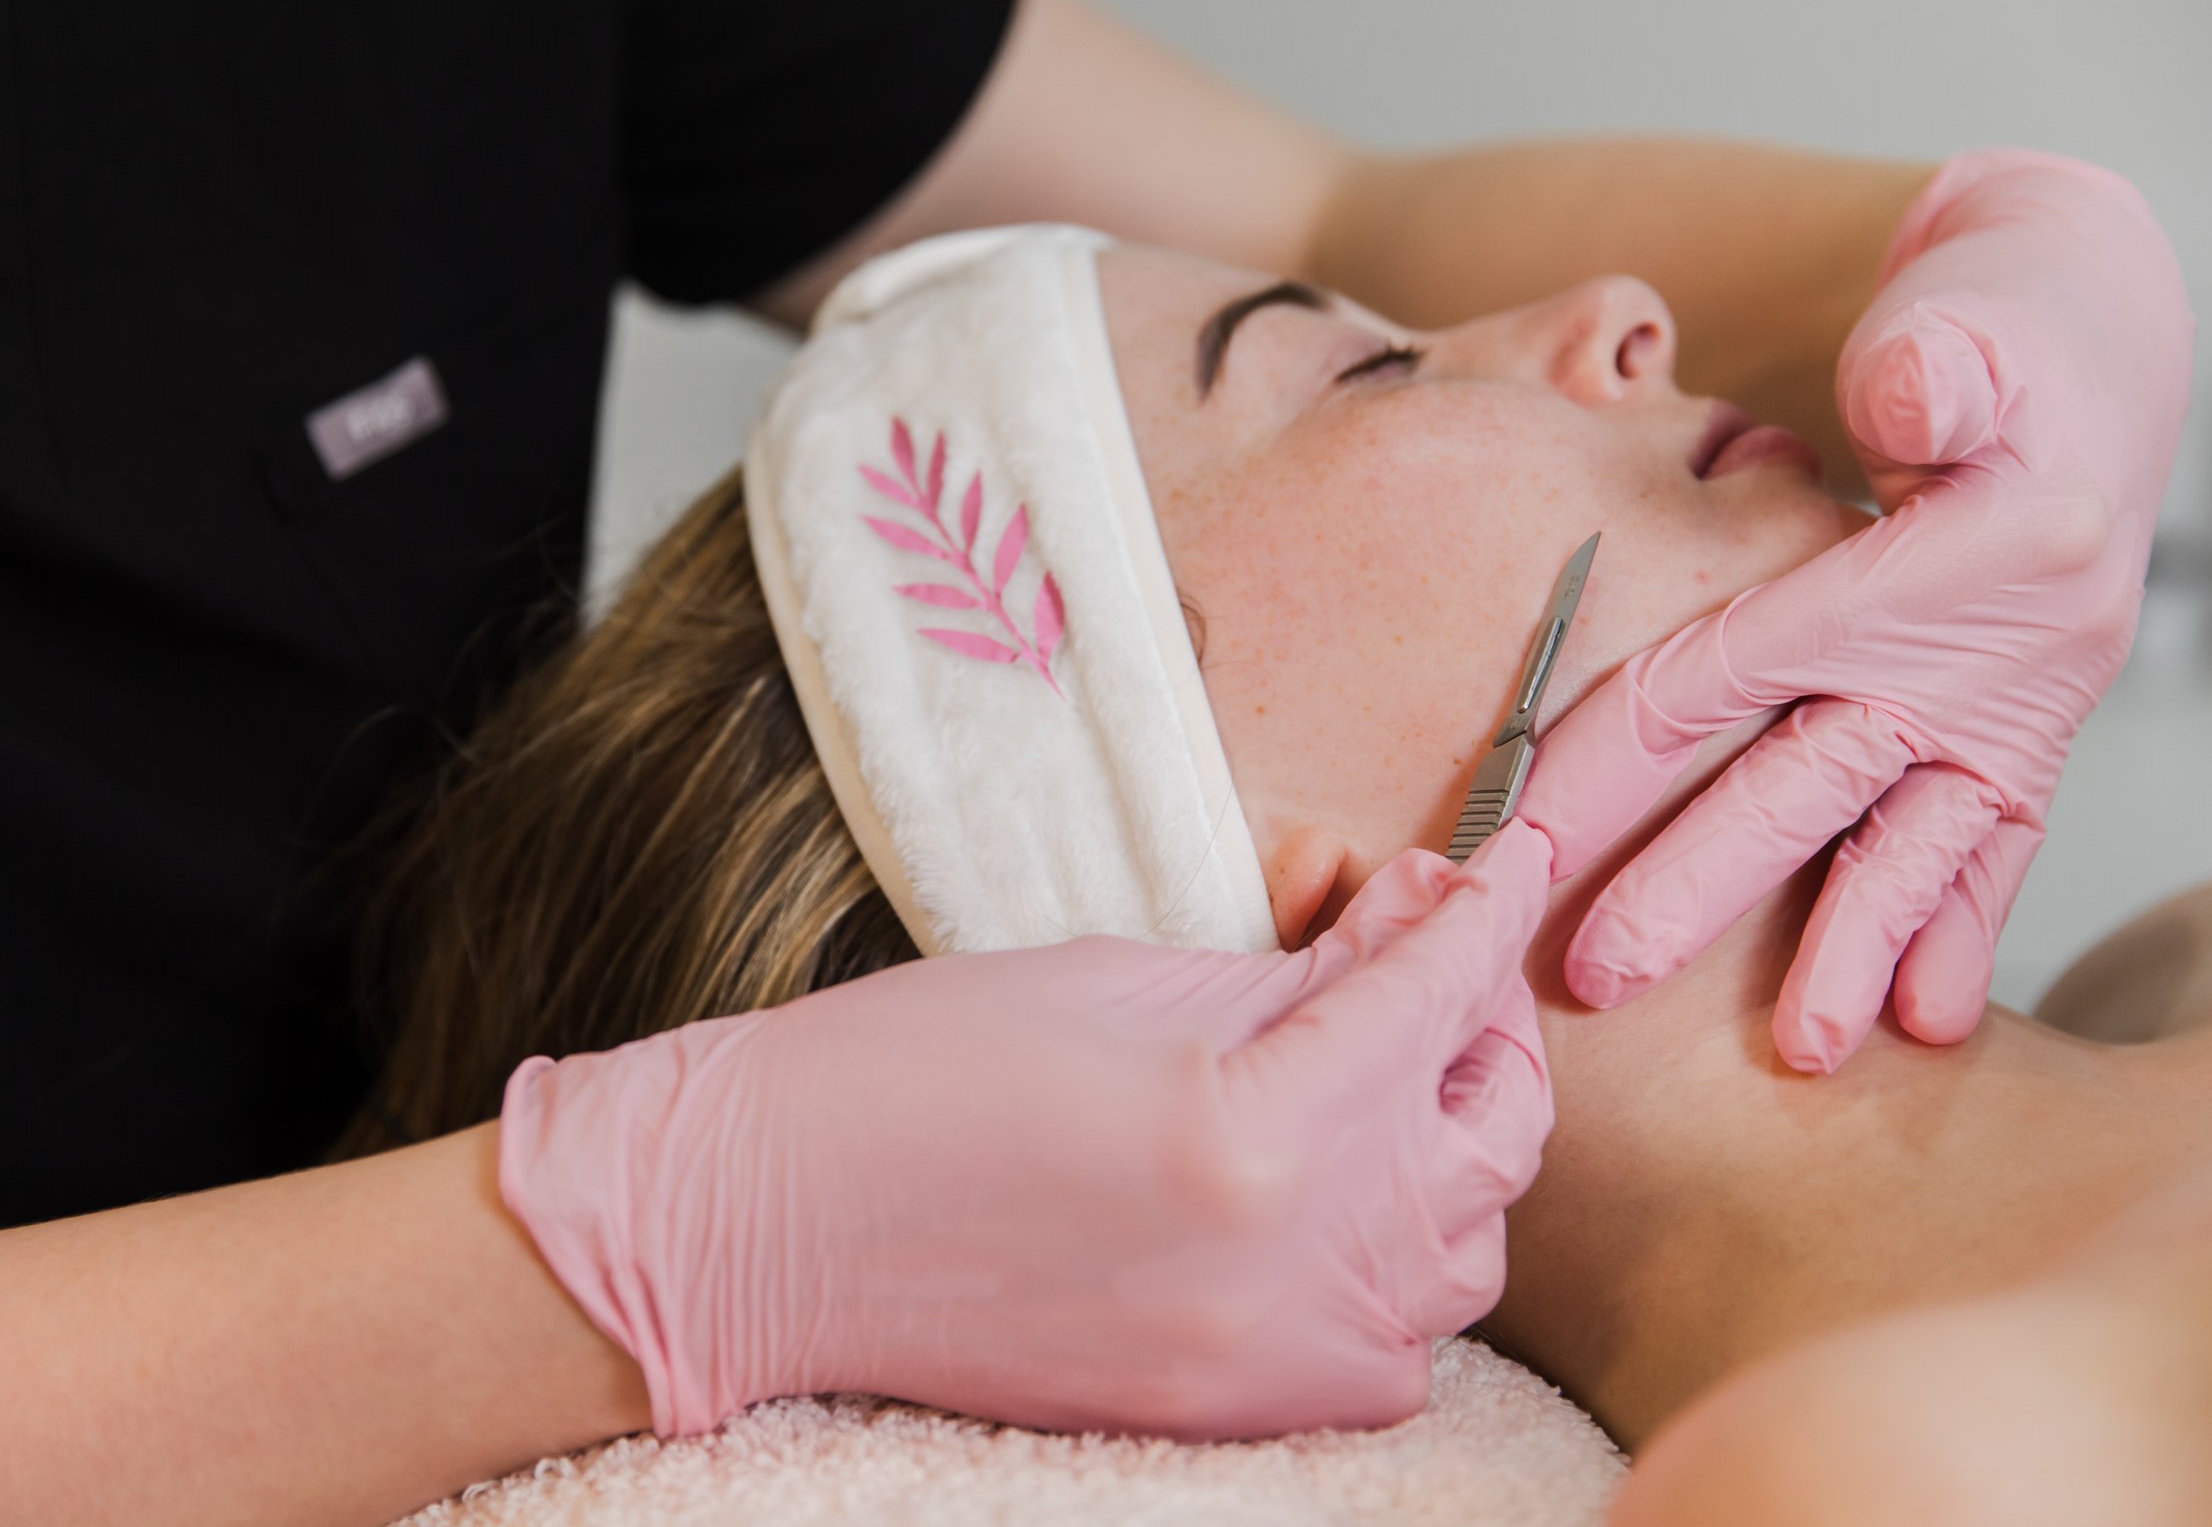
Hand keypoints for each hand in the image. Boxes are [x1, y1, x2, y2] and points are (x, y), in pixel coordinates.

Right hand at [497, 821, 1553, 1441]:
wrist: (768, 1226)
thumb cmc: (912, 1068)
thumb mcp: (1120, 974)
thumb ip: (1295, 965)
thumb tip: (1414, 916)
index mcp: (1254, 1130)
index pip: (1431, 998)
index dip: (1478, 909)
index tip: (1504, 856)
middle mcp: (1291, 1267)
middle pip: (1490, 1137)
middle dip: (1479, 1024)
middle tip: (1431, 951)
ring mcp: (1268, 1362)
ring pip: (1464, 1256)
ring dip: (1450, 1146)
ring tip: (1386, 1068)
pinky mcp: (1232, 1415)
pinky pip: (1392, 1351)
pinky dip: (1397, 1267)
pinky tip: (1339, 1195)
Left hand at [1520, 150, 2194, 1073]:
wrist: (2092, 341)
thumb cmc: (1992, 326)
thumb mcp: (1969, 318)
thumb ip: (1936, 364)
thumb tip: (1908, 398)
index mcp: (1942, 560)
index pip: (1736, 668)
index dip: (1622, 751)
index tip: (1522, 831)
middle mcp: (1985, 650)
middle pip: (1805, 780)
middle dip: (1699, 883)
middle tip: (1599, 974)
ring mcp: (2012, 704)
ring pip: (1908, 839)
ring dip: (1847, 943)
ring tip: (1804, 1050)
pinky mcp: (2024, 731)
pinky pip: (1992, 843)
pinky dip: (1957, 925)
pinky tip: (1925, 1019)